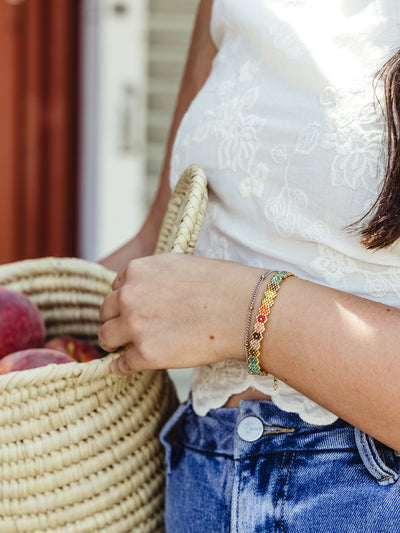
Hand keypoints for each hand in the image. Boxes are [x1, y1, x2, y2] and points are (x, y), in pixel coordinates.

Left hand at [98, 253, 263, 374]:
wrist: (243, 310)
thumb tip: (141, 292)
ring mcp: (134, 325)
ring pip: (105, 338)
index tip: (136, 312)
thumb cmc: (222, 285)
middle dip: (116, 321)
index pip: (115, 289)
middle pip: (105, 313)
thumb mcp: (179, 265)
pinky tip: (128, 367)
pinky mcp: (145, 353)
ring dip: (115, 344)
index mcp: (137, 270)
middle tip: (129, 332)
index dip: (125, 302)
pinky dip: (121, 367)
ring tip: (128, 349)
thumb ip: (154, 276)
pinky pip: (119, 365)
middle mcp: (129, 295)